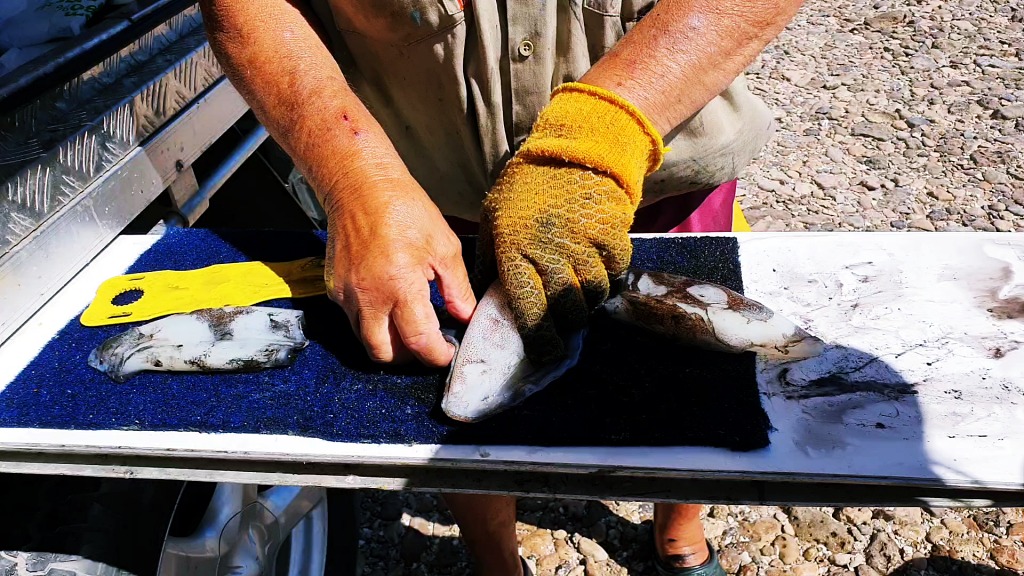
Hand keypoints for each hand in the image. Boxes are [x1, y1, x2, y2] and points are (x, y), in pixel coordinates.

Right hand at [323, 173, 475, 366]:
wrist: (360, 186)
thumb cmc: (405, 210)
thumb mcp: (445, 247)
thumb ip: (457, 288)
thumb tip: (466, 316)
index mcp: (400, 286)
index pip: (419, 341)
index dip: (437, 355)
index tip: (448, 352)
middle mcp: (368, 297)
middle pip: (384, 354)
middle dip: (409, 358)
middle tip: (427, 345)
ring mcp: (347, 294)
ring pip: (366, 339)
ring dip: (389, 342)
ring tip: (409, 325)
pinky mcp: (334, 288)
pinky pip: (354, 318)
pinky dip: (372, 321)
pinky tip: (389, 303)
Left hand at [478, 83, 665, 364]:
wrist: (574, 147)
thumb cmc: (526, 186)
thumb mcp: (494, 219)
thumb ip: (489, 260)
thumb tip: (481, 299)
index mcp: (516, 250)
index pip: (529, 309)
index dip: (540, 340)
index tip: (544, 354)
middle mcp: (551, 252)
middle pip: (567, 309)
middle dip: (567, 326)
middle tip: (564, 329)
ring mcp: (585, 244)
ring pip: (593, 294)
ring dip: (588, 301)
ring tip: (580, 297)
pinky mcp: (613, 234)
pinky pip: (616, 271)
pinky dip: (610, 276)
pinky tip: (599, 270)